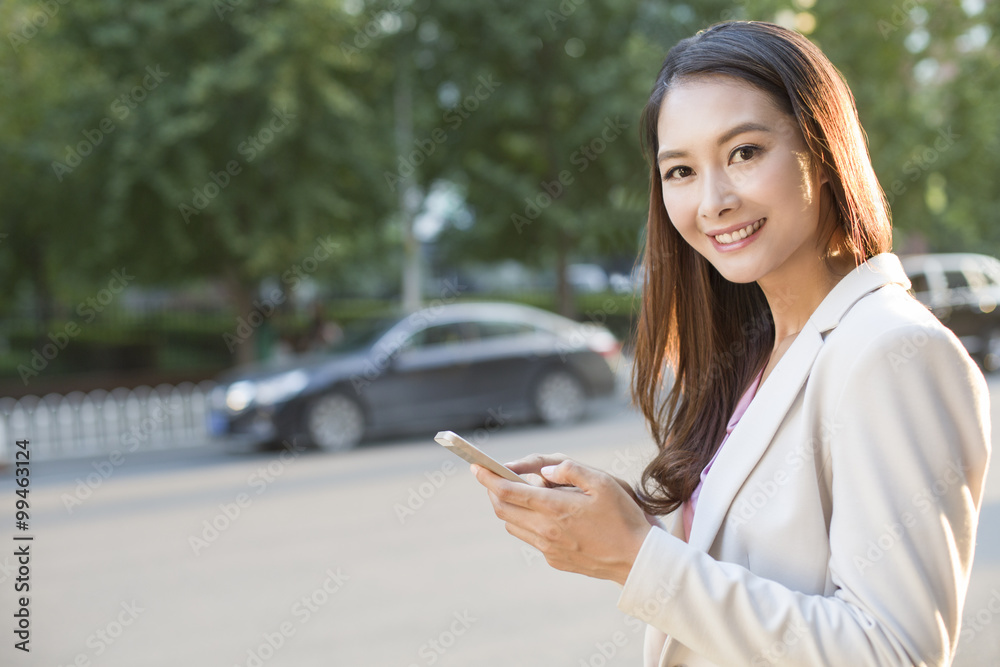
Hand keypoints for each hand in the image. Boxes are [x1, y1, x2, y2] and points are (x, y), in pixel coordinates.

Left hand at [472, 459, 651, 584]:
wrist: (637, 560)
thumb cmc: (623, 517)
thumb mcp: (603, 482)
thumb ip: (570, 470)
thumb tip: (543, 472)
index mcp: (555, 508)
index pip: (507, 491)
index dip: (487, 478)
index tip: (475, 467)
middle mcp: (545, 530)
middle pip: (502, 509)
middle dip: (493, 490)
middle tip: (494, 477)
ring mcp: (548, 548)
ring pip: (512, 525)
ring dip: (508, 507)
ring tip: (520, 493)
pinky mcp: (554, 560)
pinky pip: (529, 538)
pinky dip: (526, 523)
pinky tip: (543, 515)